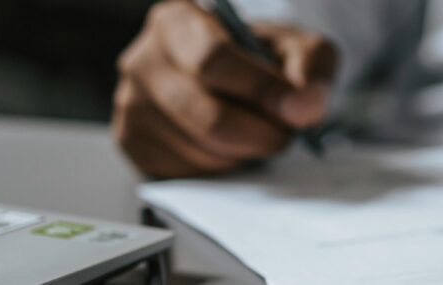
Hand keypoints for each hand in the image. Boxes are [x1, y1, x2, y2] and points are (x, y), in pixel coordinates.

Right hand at [112, 1, 336, 177]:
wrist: (234, 81)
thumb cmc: (261, 59)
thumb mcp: (298, 48)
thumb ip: (310, 68)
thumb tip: (302, 108)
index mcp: (177, 22)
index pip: (214, 60)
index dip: (262, 91)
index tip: (297, 110)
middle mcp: (143, 61)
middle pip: (210, 118)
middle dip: (262, 134)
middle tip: (284, 133)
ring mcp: (131, 106)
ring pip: (203, 152)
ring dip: (245, 153)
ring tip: (255, 132)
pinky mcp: (134, 146)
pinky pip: (188, 174)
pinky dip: (222, 169)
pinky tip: (228, 147)